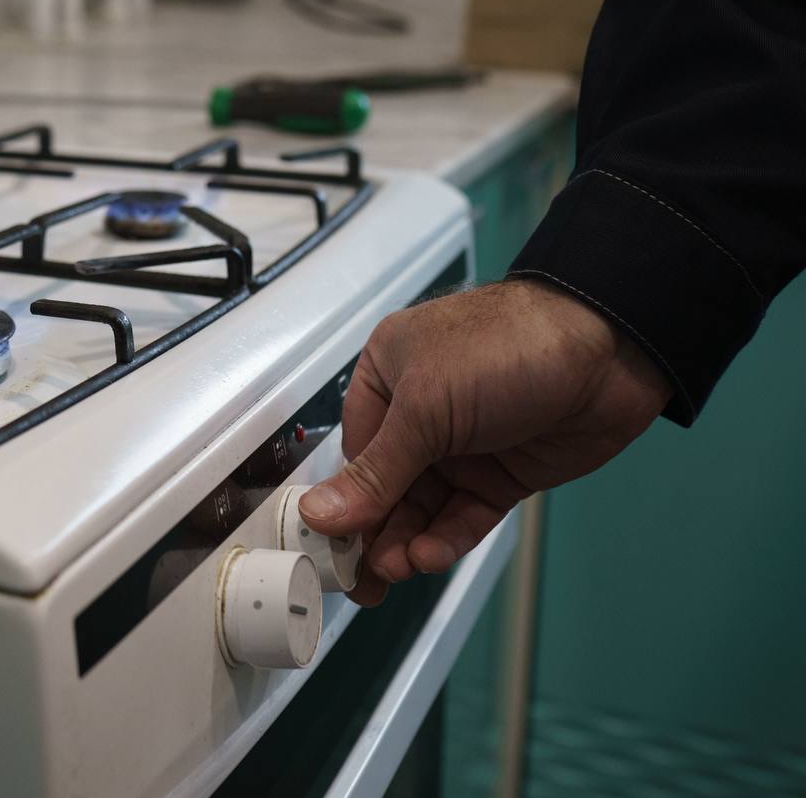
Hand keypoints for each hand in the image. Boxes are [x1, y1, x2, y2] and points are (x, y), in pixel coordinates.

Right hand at [299, 279, 672, 605]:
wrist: (611, 350)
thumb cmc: (507, 350)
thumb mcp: (426, 409)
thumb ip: (376, 473)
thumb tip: (318, 514)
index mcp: (388, 375)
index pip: (354, 451)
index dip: (343, 500)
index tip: (329, 545)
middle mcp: (421, 412)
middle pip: (385, 486)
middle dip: (373, 532)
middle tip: (360, 580)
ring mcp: (463, 446)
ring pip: (422, 507)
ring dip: (406, 540)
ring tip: (395, 570)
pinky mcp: (500, 475)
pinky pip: (463, 515)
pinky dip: (445, 538)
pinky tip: (428, 555)